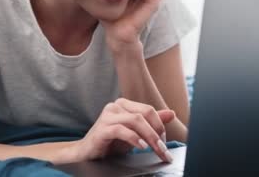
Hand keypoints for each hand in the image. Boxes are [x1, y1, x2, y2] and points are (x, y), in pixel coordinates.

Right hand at [58, 98, 175, 163]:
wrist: (87, 154)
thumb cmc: (111, 142)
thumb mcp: (135, 133)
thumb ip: (152, 123)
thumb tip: (171, 113)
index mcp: (124, 104)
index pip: (149, 110)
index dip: (160, 126)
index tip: (164, 144)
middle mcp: (115, 106)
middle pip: (145, 114)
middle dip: (157, 132)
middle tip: (163, 149)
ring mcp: (107, 116)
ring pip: (136, 121)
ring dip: (149, 137)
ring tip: (155, 149)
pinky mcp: (101, 129)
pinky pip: (121, 130)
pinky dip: (134, 138)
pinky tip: (141, 146)